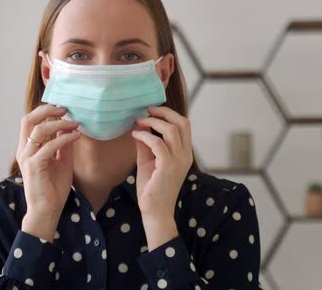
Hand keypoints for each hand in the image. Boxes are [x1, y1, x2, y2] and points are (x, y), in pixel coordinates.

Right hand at [16, 104, 80, 241]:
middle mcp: (24, 150)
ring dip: (58, 124)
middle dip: (46, 110)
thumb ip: (63, 144)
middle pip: (28, 120)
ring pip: (38, 130)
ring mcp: (27, 158)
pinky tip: (76, 136)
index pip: (30, 122)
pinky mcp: (34, 166)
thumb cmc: (54, 187)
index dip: (45, 111)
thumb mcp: (62, 161)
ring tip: (75, 123)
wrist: (48, 210)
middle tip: (65, 109)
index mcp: (28, 148)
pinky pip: (48, 146)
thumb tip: (68, 126)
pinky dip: (63, 139)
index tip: (63, 109)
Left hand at [131, 106, 193, 249]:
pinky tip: (135, 135)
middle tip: (147, 110)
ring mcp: (179, 161)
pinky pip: (157, 143)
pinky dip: (145, 135)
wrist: (154, 211)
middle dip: (164, 113)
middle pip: (182, 123)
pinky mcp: (168, 167)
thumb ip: (146, 144)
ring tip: (139, 122)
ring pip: (171, 130)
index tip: (151, 111)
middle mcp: (185, 155)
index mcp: (184, 153)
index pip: (184, 125)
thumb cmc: (152, 187)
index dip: (168, 114)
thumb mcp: (148, 160)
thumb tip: (140, 125)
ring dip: (153, 122)